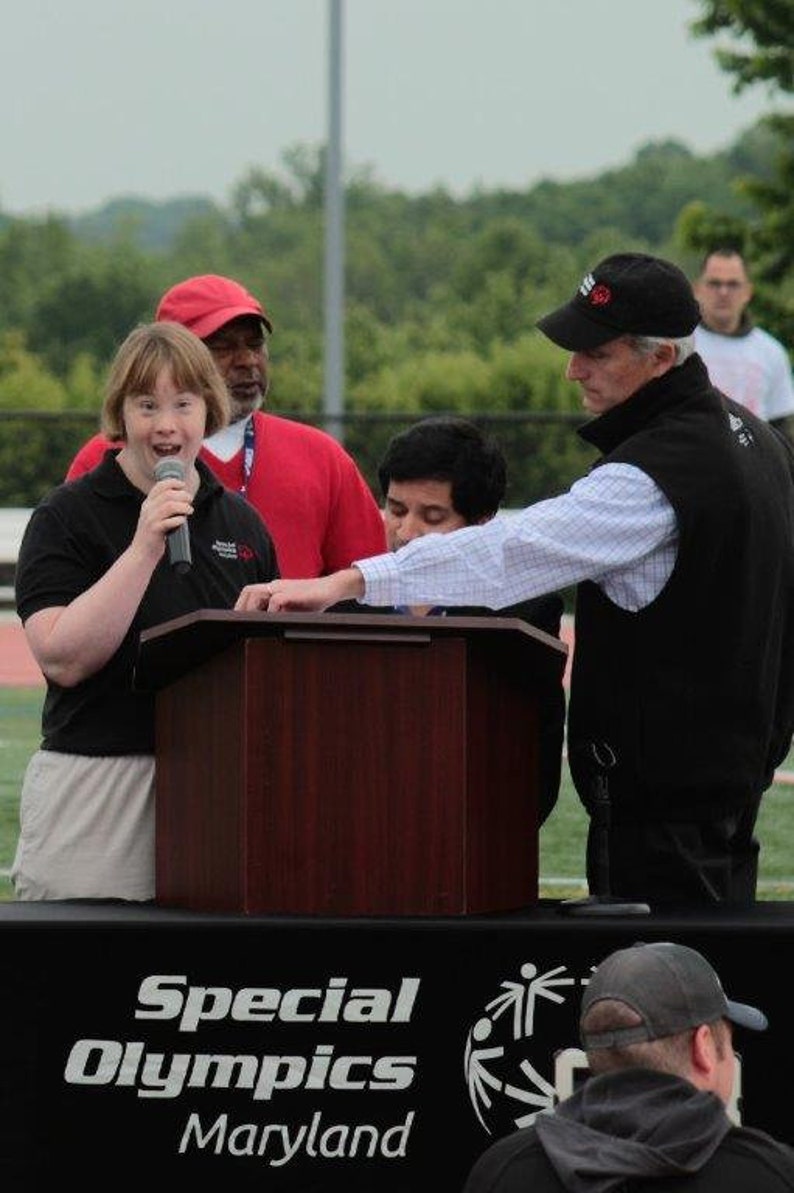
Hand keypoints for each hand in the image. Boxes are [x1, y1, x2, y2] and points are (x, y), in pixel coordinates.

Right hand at [134, 476, 193, 560]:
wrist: (142, 552)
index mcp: (147, 504)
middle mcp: (148, 509)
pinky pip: (169, 522)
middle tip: (190, 500)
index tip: (183, 485)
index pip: (159, 486)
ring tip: (190, 510)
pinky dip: (178, 520)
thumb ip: (164, 507)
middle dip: (182, 495)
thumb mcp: (155, 517)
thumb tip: (183, 498)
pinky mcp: (154, 530)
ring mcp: (150, 520)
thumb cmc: (153, 535)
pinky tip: (182, 521)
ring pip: (169, 506)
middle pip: (168, 495)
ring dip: (183, 507)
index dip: (173, 483)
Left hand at [235, 568, 363, 612]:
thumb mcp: (293, 608)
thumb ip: (280, 613)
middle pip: (249, 591)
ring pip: (257, 592)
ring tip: (253, 622)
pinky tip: (275, 619)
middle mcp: (276, 586)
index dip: (242, 605)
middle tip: (241, 623)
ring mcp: (284, 588)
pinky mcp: (293, 592)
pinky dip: (272, 610)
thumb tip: (267, 628)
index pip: (250, 593)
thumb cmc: (314, 600)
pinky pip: (276, 599)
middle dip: (242, 607)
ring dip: (252, 608)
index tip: (238, 621)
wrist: (332, 587)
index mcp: (274, 590)